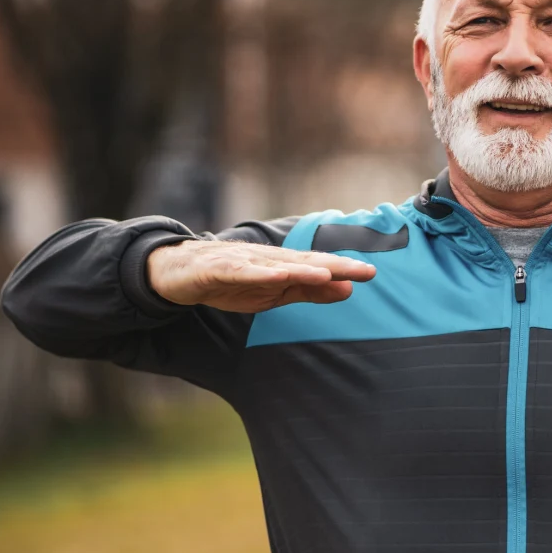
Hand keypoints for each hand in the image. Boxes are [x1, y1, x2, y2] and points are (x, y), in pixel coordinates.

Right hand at [148, 239, 375, 312]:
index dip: (345, 269)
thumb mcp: (274, 293)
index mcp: (282, 266)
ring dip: (303, 269)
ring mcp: (244, 262)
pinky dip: (260, 273)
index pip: (318, 268)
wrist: (180, 273)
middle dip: (335, 266)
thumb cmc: (231, 281)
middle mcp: (268, 259)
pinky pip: (242, 272)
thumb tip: (348, 289)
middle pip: (305, 262)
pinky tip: (277, 276)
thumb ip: (310, 291)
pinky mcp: (219, 269)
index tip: (371, 273)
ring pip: (278, 265)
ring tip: (328, 273)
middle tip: (364, 270)